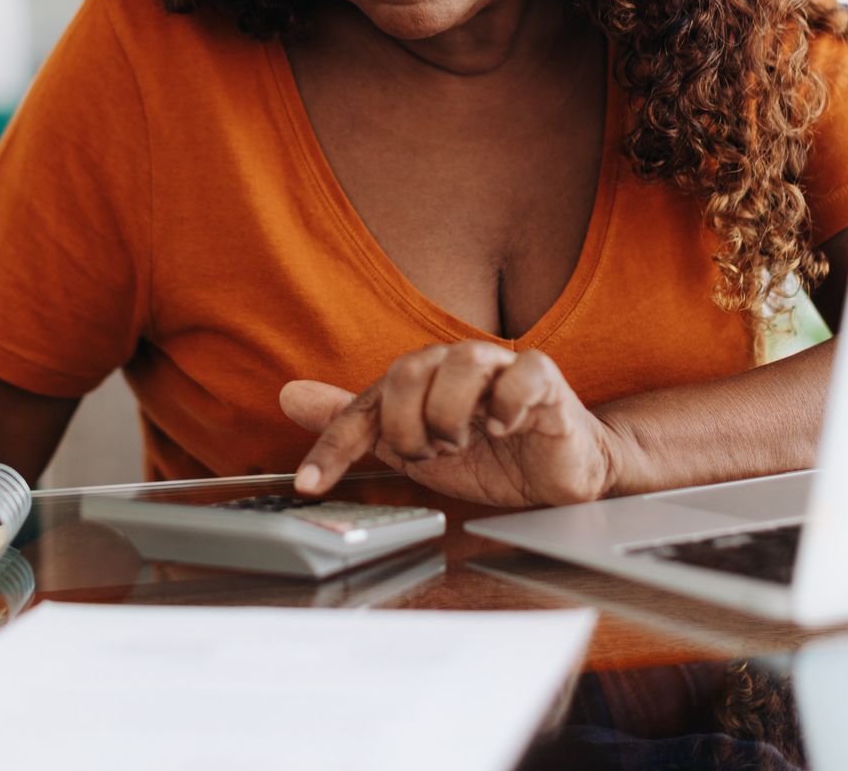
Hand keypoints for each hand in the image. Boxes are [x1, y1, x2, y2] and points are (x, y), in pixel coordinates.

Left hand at [280, 342, 618, 506]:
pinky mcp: (544, 380)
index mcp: (421, 377)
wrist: (557, 473)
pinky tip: (501, 429)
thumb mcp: (411, 447)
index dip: (335, 444)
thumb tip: (291, 396)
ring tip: (463, 444)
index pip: (365, 404)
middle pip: (409, 373)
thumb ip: (357, 423)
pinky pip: (522, 374)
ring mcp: (501, 368)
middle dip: (408, 429)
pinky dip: (506, 404)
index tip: (311, 483)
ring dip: (452, 417)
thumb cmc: (487, 455)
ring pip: (462, 364)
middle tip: (428, 456)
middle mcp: (455, 364)